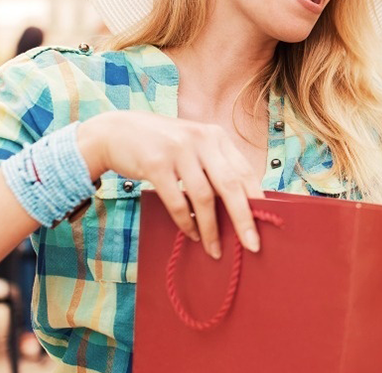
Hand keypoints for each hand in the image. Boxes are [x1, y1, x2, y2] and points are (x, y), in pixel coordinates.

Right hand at [76, 111, 263, 258]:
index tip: (267, 225)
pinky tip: (192, 234)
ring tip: (215, 249)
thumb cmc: (160, 146)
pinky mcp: (156, 163)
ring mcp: (178, 150)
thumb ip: (213, 167)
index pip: (244, 172)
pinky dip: (185, 222)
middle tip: (253, 245)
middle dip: (243, 219)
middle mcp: (201, 140)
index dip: (257, 200)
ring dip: (211, 228)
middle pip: (231, 185)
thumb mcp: (192, 147)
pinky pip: (176, 201)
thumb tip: (239, 207)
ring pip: (204, 197)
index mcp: (216, 137)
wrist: (114, 132)